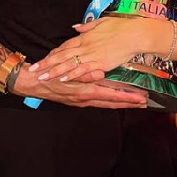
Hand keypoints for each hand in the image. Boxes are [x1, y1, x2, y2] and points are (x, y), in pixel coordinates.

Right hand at [12, 61, 146, 107]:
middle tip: (144, 102)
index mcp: (84, 91)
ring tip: (134, 101)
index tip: (141, 98)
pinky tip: (114, 97)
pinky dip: (109, 100)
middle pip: (112, 103)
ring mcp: (82, 100)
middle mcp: (85, 98)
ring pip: (106, 103)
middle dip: (128, 103)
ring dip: (120, 102)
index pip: (111, 96)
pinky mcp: (78, 99)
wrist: (32, 83)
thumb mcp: (65, 72)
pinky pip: (98, 101)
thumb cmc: (48, 76)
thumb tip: (100, 74)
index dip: (127, 98)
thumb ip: (83, 74)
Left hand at [30, 16, 159, 81]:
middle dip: (47, 63)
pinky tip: (62, 78)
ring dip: (54, 71)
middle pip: (62, 55)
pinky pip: (82, 70)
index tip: (44, 57)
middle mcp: (85, 46)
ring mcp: (91, 55)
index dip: (54, 52)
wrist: (134, 34)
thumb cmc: (121, 27)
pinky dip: (72, 74)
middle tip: (34, 68)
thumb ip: (87, 27)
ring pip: (68, 64)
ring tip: (42, 76)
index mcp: (85, 37)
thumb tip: (76, 27)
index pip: (65, 45)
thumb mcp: (102, 22)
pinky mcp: (99, 63)